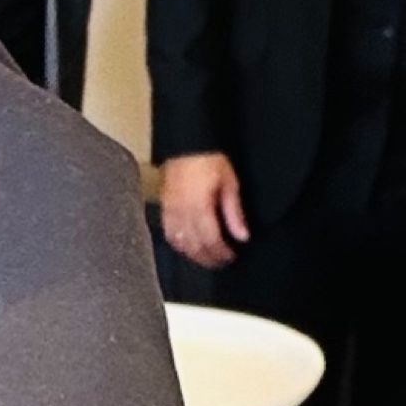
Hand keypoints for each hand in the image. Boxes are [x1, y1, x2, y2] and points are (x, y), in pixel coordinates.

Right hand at [159, 152, 248, 269]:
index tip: (230, 256)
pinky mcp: (163, 207)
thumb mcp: (229, 183)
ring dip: (194, 254)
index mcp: (199, 207)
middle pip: (194, 247)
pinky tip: (188, 246)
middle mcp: (182, 212)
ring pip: (180, 243)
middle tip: (221, 262)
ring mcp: (170, 210)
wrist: (187, 143)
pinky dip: (179, 244)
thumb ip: (234, 213)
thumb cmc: (208, 159)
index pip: (211, 241)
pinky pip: (169, 233)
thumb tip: (241, 235)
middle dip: (209, 258)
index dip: (221, 253)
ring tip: (207, 258)